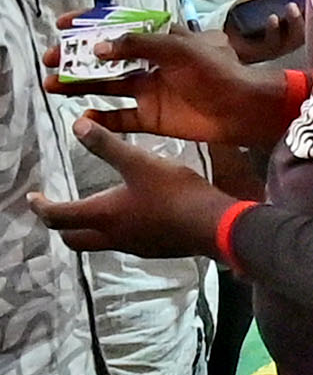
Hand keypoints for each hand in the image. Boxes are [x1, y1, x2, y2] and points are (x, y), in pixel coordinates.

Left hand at [32, 121, 241, 263]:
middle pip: (73, 239)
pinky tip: (135, 217)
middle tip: (59, 210)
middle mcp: (113, 235)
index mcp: (103, 215)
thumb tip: (78, 125)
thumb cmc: (175, 194)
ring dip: (90, 229)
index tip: (35, 198)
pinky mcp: (155, 249)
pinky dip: (118, 231)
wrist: (215, 225)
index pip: (58, 216)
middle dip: (62, 225)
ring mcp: (134, 246)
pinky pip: (126, 243)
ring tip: (95, 210)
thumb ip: (107, 145)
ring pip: (100, 242)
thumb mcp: (140, 162)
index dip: (41, 206)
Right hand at [62, 28, 290, 146]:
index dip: (90, 25)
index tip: (62, 25)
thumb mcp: (179, 49)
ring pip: (105, 87)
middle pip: (105, 60)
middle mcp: (150, 65)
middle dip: (76, 59)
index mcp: (160, 41)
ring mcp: (149, 91)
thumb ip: (139, 45)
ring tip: (51, 84)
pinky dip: (100, 119)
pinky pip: (119, 118)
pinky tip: (81, 118)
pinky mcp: (152, 118)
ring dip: (79, 85)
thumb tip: (99, 46)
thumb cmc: (217, 71)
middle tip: (49, 61)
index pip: (119, 28)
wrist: (244, 109)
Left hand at [223, 0, 307, 67]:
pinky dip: (275, 30)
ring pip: (297, 38)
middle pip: (311, 28)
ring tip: (290, 6)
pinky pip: (276, 43)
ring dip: (295, 22)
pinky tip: (273, 18)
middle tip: (304, 0)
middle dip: (310, 13)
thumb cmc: (248, 12)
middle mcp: (293, 35)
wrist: (226, 28)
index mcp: (298, 21)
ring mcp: (282, 45)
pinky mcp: (267, 52)